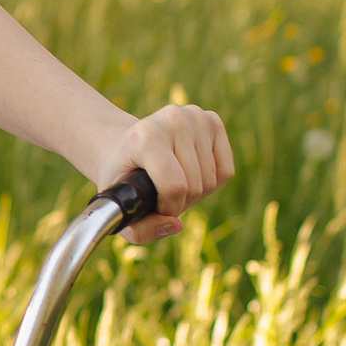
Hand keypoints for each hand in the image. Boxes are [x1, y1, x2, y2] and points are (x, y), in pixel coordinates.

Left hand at [97, 102, 232, 242]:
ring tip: (174, 184)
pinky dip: (212, 181)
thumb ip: (143, 230)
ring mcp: (194, 116)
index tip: (155, 207)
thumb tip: (177, 225)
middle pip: (195, 185)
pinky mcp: (212, 120)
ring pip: (212, 180)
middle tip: (162, 195)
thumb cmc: (121, 179)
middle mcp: (172, 119)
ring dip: (196, 193)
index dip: (169, 208)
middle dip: (181, 202)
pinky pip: (225, 170)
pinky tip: (190, 173)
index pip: (175, 186)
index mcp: (145, 137)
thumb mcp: (120, 209)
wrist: (120, 146)